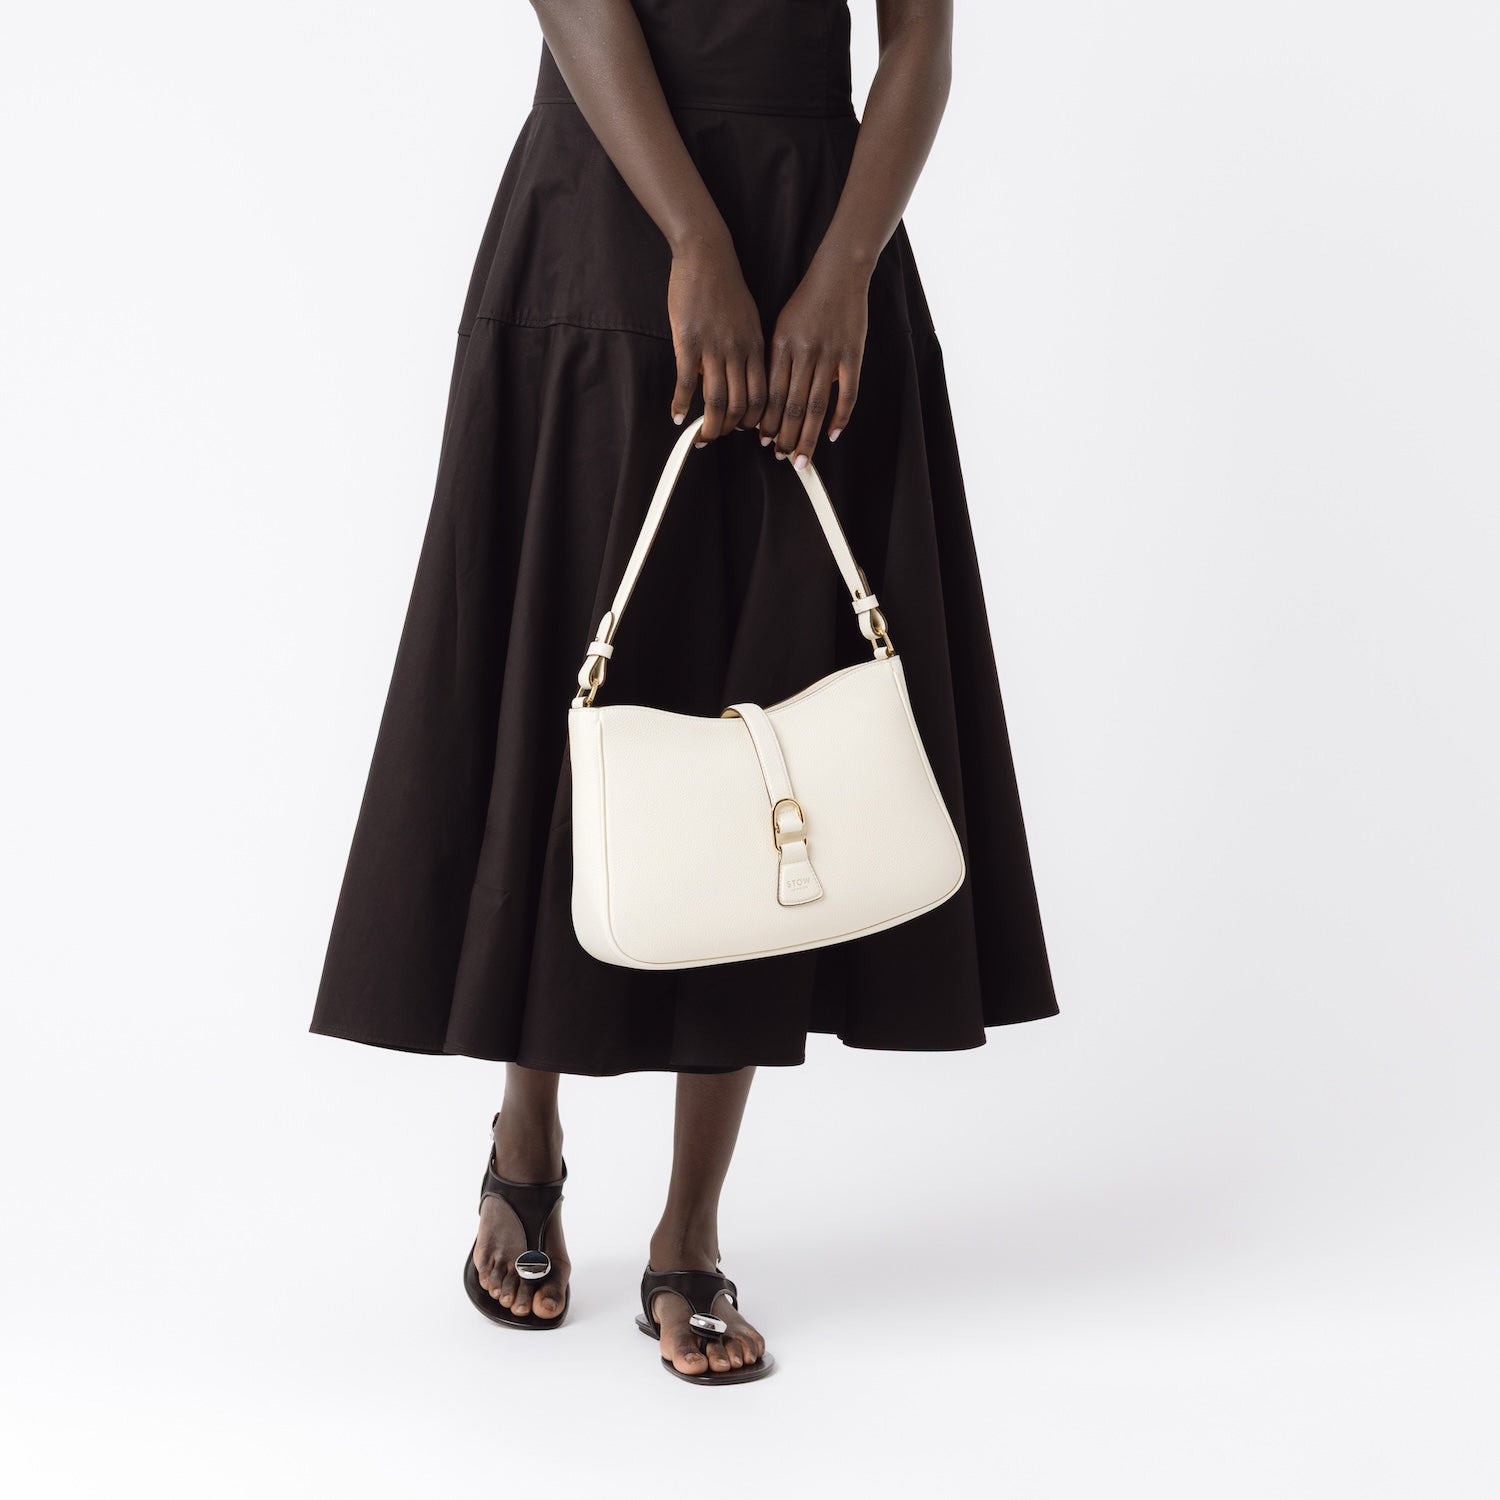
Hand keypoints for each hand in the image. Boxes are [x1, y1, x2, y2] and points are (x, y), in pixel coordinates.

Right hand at [667, 236, 767, 443]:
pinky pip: (686, 383)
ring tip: (700, 437)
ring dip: (708, 426)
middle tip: (718, 437)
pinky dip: (681, 404)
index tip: (743, 429)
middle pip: (739, 406)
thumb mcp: (748, 319)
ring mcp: (713, 348)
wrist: (707, 255)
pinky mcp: (688, 342)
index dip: (753, 420)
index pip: (761, 397)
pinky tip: (677, 415)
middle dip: (729, 429)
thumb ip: (747, 350)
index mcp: (756, 347)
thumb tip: (739, 378)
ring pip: (715, 401)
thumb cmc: (726, 286)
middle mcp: (738, 352)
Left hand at [760, 251, 868, 467]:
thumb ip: (776, 359)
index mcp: (781, 345)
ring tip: (802, 458)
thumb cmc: (807, 301)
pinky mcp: (853, 354)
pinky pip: (847, 393)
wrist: (839, 273)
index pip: (771, 393)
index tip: (762, 440)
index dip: (767, 421)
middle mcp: (804, 352)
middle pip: (793, 406)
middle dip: (785, 437)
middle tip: (782, 457)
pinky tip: (833, 435)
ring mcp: (830, 354)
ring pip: (817, 406)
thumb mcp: (781, 325)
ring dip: (808, 436)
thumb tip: (768, 397)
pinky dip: (840, 417)